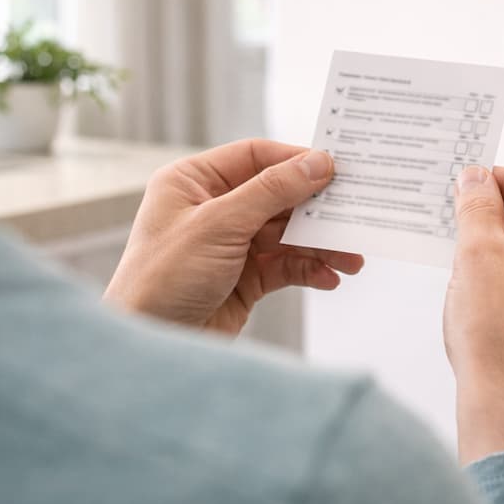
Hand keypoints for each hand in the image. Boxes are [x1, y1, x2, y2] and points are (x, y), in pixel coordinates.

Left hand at [105, 140, 363, 335]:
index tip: (336, 169)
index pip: (255, 157)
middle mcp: (211, 208)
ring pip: (287, 234)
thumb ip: (272, 191)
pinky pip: (285, 265)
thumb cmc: (162, 279)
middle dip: (316, 210)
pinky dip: (309, 270)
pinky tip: (330, 277)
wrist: (149, 345)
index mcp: (192, 181)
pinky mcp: (243, 278)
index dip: (296, 161)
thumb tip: (317, 162)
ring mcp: (229, 244)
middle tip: (353, 214)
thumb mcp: (219, 225)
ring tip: (351, 258)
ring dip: (320, 245)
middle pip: (278, 196)